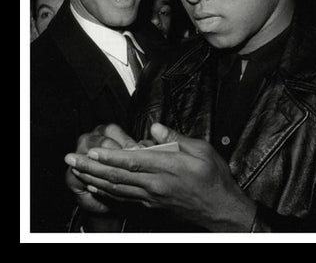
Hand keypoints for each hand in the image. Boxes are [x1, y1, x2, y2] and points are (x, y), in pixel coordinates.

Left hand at [65, 123, 256, 230]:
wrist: (221, 209)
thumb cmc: (214, 178)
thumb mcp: (201, 150)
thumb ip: (175, 138)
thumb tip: (154, 128)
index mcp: (168, 169)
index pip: (132, 161)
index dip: (109, 157)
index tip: (92, 151)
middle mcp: (155, 185)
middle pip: (117, 176)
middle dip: (91, 167)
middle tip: (72, 159)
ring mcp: (152, 198)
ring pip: (116, 189)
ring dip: (93, 179)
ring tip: (77, 170)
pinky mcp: (152, 205)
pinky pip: (124, 199)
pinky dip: (106, 193)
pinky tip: (95, 188)